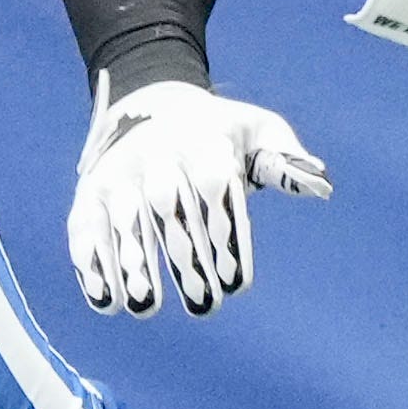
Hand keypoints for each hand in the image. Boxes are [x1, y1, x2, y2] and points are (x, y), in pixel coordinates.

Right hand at [68, 77, 328, 316]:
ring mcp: (118, 174)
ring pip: (125, 222)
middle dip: (185, 261)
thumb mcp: (257, 129)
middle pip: (168, 210)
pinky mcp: (90, 192)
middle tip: (205, 307)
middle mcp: (155, 156)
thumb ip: (285, 159)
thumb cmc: (217, 132)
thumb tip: (320, 185)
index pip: (214, 189)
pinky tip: (106, 300)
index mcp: (202, 143)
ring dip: (133, 267)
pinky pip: (87, 227)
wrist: (150, 100)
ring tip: (146, 308)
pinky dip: (92, 264)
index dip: (224, 237)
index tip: (237, 284)